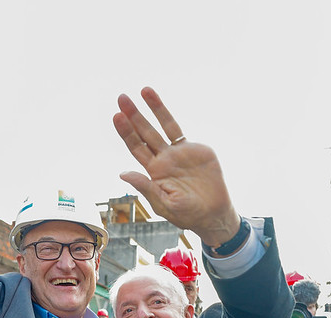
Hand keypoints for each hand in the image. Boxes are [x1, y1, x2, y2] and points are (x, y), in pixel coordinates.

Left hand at [113, 88, 239, 247]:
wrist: (213, 213)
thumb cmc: (187, 214)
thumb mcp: (163, 204)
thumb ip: (145, 187)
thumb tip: (122, 173)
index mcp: (153, 172)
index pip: (135, 148)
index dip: (126, 132)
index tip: (117, 116)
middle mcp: (163, 159)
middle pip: (144, 133)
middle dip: (133, 115)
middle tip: (121, 97)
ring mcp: (178, 153)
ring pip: (161, 127)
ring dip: (152, 108)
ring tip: (143, 90)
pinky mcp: (194, 150)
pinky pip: (178, 131)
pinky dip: (167, 116)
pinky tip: (157, 103)